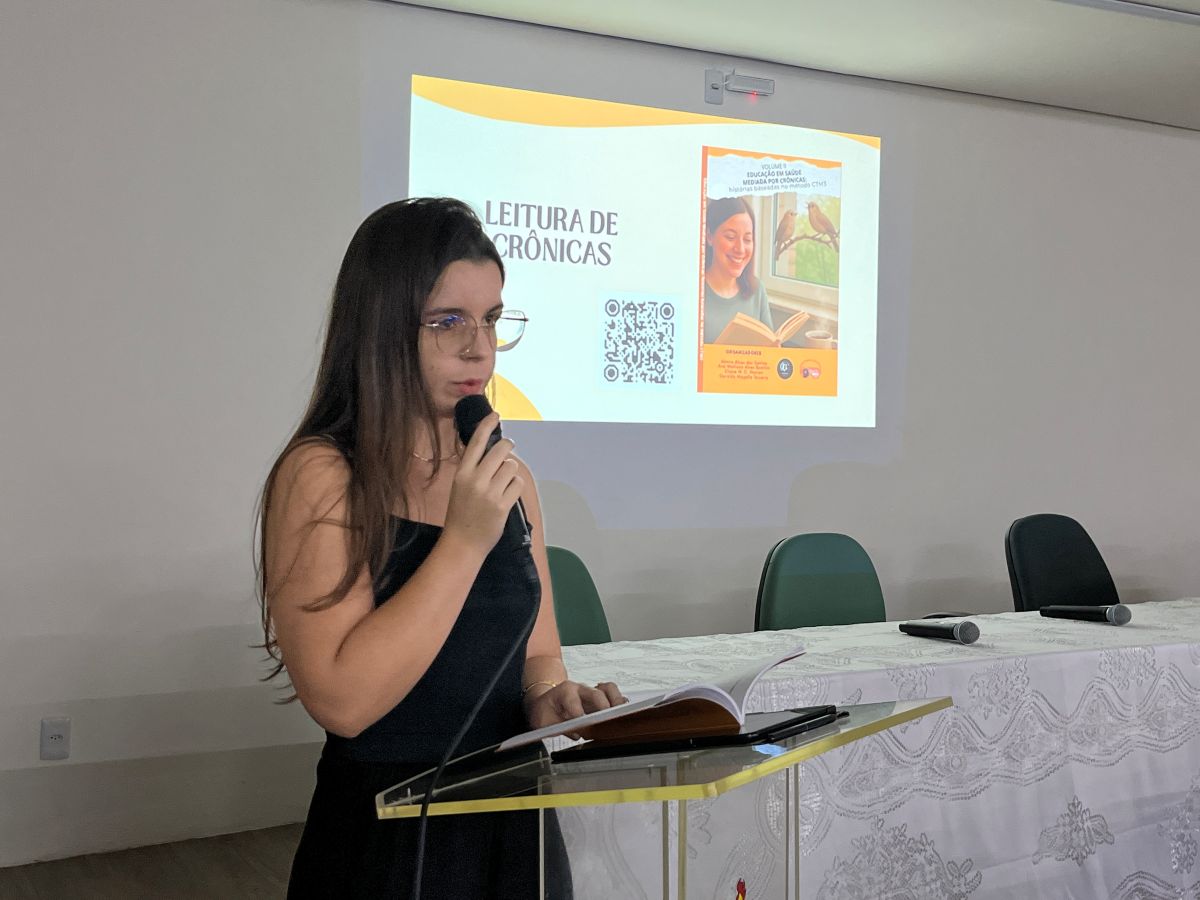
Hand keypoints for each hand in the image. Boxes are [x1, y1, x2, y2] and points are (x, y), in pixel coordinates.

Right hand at [442, 413, 521, 554]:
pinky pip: (517, 484)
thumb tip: (494, 451)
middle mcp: (475, 479)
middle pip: (501, 450)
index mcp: (462, 473)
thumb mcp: (460, 487)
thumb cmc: (461, 514)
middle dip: (508, 448)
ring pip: (511, 467)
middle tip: (508, 451)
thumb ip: (474, 469)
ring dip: (511, 472)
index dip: (487, 425)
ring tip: (503, 483)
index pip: (476, 442)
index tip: (495, 414)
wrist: (462, 543)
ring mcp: (489, 492)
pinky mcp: (502, 505)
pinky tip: (507, 495)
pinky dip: (515, 487)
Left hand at [525, 681, 626, 737]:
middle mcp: (581, 689)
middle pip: (596, 694)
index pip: (574, 701)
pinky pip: (614, 695)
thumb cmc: (546, 711)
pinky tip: (621, 715)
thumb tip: (576, 733)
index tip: (582, 725)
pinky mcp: (600, 698)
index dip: (579, 713)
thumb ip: (557, 727)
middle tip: (605, 722)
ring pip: (609, 689)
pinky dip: (619, 704)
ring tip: (619, 716)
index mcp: (565, 691)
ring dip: (616, 702)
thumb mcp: (543, 722)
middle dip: (602, 708)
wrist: (546, 702)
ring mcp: (592, 692)